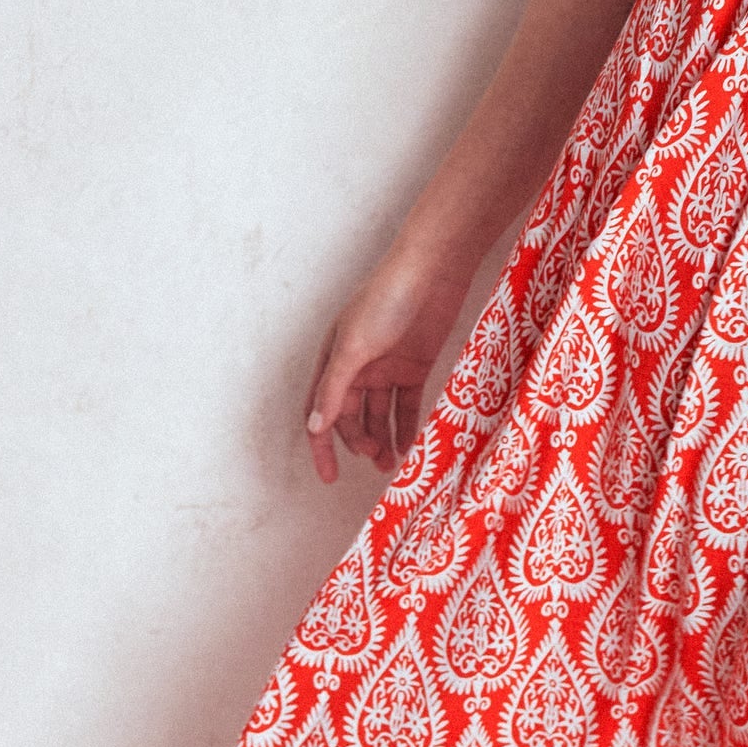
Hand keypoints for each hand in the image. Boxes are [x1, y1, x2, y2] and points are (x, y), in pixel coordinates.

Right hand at [303, 245, 474, 484]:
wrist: (433, 269)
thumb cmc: (387, 298)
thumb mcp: (355, 345)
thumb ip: (335, 388)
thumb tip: (314, 427)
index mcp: (333, 360)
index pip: (319, 411)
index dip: (322, 445)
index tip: (329, 477)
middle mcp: (356, 366)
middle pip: (350, 416)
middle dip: (359, 441)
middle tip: (375, 459)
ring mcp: (386, 366)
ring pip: (378, 414)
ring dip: (382, 439)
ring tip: (391, 464)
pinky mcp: (415, 365)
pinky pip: (406, 403)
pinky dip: (406, 425)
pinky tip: (409, 447)